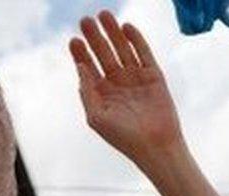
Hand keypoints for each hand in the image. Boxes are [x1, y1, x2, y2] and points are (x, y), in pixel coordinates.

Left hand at [69, 10, 184, 164]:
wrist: (154, 146)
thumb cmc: (123, 137)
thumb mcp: (97, 117)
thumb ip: (87, 92)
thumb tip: (80, 66)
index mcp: (102, 93)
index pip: (88, 68)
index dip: (81, 53)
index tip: (74, 40)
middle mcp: (117, 83)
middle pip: (103, 54)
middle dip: (94, 37)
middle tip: (85, 21)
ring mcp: (135, 78)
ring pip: (122, 49)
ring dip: (113, 33)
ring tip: (103, 16)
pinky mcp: (153, 76)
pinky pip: (143, 53)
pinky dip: (136, 40)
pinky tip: (126, 28)